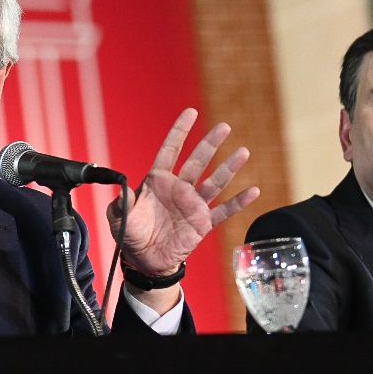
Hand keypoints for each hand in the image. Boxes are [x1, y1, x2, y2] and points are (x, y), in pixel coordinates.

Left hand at [110, 108, 259, 278]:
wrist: (145, 261)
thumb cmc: (131, 234)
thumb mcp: (119, 216)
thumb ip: (122, 201)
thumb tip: (121, 188)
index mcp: (158, 181)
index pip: (170, 150)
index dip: (180, 131)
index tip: (191, 113)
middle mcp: (179, 189)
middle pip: (197, 161)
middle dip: (210, 143)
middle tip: (224, 126)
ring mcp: (193, 205)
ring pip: (214, 182)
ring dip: (228, 168)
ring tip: (242, 152)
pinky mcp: (203, 223)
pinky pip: (224, 211)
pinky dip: (238, 202)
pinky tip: (253, 190)